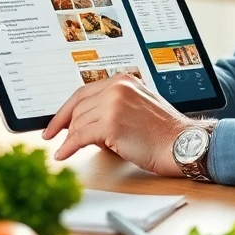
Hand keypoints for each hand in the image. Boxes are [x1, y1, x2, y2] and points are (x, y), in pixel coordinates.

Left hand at [42, 75, 191, 176]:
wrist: (181, 143)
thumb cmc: (163, 132)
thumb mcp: (138, 106)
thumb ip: (113, 106)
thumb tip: (84, 122)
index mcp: (123, 80)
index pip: (84, 92)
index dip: (66, 109)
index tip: (56, 122)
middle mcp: (117, 87)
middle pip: (78, 107)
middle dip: (64, 125)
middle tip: (52, 137)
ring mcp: (113, 104)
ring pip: (78, 123)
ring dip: (71, 138)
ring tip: (67, 149)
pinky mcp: (111, 124)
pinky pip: (80, 137)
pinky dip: (68, 147)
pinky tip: (64, 154)